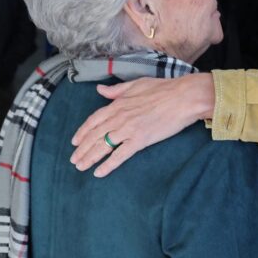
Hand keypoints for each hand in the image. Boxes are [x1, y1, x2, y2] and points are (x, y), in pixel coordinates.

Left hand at [69, 73, 215, 176]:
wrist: (183, 98)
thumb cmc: (164, 89)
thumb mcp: (137, 84)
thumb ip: (117, 90)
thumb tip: (100, 90)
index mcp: (118, 104)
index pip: (94, 120)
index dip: (82, 132)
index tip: (75, 142)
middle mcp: (119, 117)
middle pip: (94, 135)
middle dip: (82, 149)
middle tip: (74, 160)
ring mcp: (129, 129)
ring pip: (103, 146)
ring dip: (90, 158)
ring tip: (81, 167)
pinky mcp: (140, 140)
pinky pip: (120, 155)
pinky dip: (108, 165)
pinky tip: (99, 172)